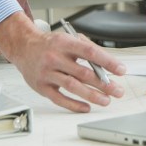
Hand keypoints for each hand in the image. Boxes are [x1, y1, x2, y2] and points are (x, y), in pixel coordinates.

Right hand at [0, 13, 126, 112]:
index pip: (90, 52)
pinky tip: (86, 107)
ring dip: (92, 95)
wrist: (24, 47)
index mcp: (65, 43)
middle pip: (83, 73)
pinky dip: (74, 105)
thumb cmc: (50, 44)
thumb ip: (87, 48)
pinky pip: (59, 99)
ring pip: (73, 86)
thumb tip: (107, 64)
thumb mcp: (69, 38)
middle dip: (104, 83)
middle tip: (118, 90)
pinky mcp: (42, 87)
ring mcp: (47, 73)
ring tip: (106, 100)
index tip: (121, 70)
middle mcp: (55, 58)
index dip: (107, 62)